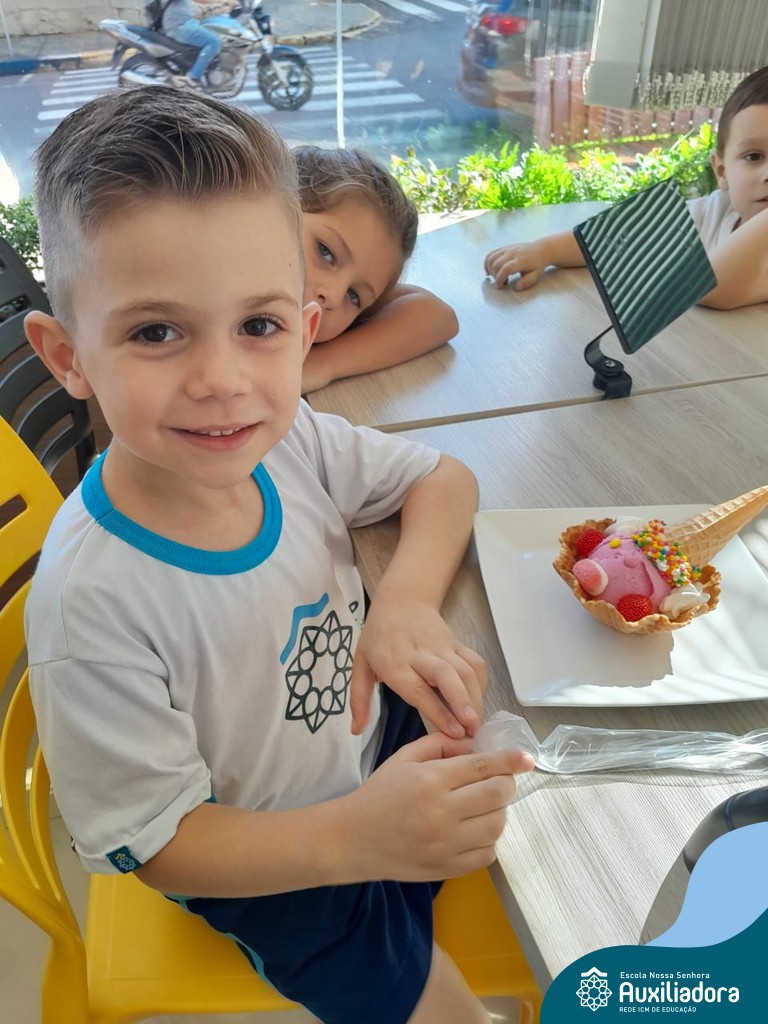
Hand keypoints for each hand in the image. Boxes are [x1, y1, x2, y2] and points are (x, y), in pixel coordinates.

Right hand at [348, 732, 533, 879]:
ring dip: (498, 811)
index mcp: (430, 781)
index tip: (526, 758)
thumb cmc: (380, 793)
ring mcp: (446, 844)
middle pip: (496, 795)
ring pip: (497, 825)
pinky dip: (488, 839)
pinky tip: (474, 829)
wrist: (354, 839)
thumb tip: (476, 744)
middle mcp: (441, 812)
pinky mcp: (448, 868)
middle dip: (505, 783)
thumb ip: (441, 744)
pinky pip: (487, 854)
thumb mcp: (405, 758)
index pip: (482, 767)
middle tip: (498, 780)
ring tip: (484, 805)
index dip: (509, 761)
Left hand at [350, 599, 485, 738]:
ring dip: (475, 697)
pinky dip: (481, 682)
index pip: (418, 689)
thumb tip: (356, 730)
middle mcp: (420, 654)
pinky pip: (474, 661)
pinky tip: (479, 701)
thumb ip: (359, 699)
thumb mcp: (360, 664)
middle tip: (472, 728)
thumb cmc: (379, 635)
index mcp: (393, 662)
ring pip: (465, 670)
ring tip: (478, 723)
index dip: (437, 711)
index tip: (452, 731)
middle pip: (447, 676)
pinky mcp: (457, 643)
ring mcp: (442, 647)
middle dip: (462, 702)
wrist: (402, 599)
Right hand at [484, 240, 547, 290]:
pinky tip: (490, 270)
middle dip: (494, 276)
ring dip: (490, 270)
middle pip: (496, 264)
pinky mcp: (504, 248)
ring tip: (495, 277)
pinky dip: (487, 263)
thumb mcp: (536, 275)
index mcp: (521, 260)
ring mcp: (507, 249)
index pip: (506, 269)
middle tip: (500, 283)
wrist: (541, 250)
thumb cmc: (538, 265)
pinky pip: (491, 254)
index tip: (499, 286)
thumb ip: (527, 282)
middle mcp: (512, 253)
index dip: (500, 279)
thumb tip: (517, 287)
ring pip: (491, 258)